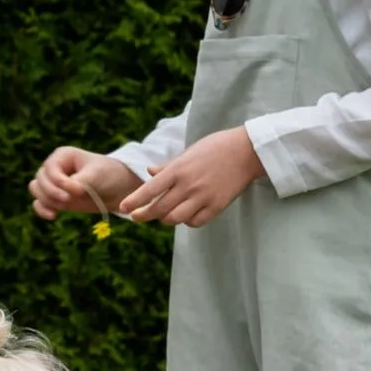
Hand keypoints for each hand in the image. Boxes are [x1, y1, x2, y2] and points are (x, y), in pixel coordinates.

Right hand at [29, 146, 138, 221]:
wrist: (119, 190)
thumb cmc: (109, 176)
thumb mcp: (96, 176)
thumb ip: (78, 183)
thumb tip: (64, 194)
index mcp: (62, 156)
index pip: (50, 168)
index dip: (60, 181)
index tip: (79, 190)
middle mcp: (54, 168)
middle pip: (39, 179)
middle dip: (51, 191)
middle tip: (68, 200)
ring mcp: (53, 183)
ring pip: (36, 190)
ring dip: (46, 199)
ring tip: (63, 207)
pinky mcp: (55, 198)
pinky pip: (39, 203)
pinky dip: (42, 209)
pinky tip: (53, 216)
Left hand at [120, 126, 262, 227]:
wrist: (246, 151)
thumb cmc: (215, 148)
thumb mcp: (188, 153)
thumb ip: (168, 166)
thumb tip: (149, 171)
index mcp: (178, 170)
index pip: (150, 189)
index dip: (135, 200)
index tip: (123, 207)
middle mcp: (188, 185)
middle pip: (159, 208)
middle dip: (144, 214)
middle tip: (137, 217)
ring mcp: (203, 197)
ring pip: (175, 218)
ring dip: (166, 219)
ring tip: (163, 216)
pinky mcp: (217, 206)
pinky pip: (195, 222)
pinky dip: (187, 222)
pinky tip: (185, 216)